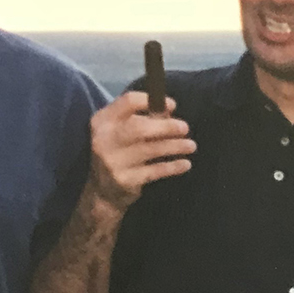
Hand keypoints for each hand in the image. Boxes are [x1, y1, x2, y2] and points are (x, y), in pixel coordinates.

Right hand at [88, 90, 195, 212]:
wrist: (102, 192)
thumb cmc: (118, 153)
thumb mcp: (120, 131)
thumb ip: (142, 118)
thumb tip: (169, 110)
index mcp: (102, 121)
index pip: (128, 102)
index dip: (153, 101)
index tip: (173, 105)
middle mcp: (104, 139)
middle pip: (139, 126)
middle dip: (166, 126)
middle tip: (185, 128)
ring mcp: (113, 161)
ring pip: (150, 149)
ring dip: (175, 146)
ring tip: (191, 146)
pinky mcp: (125, 180)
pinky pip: (154, 171)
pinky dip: (172, 167)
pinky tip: (185, 164)